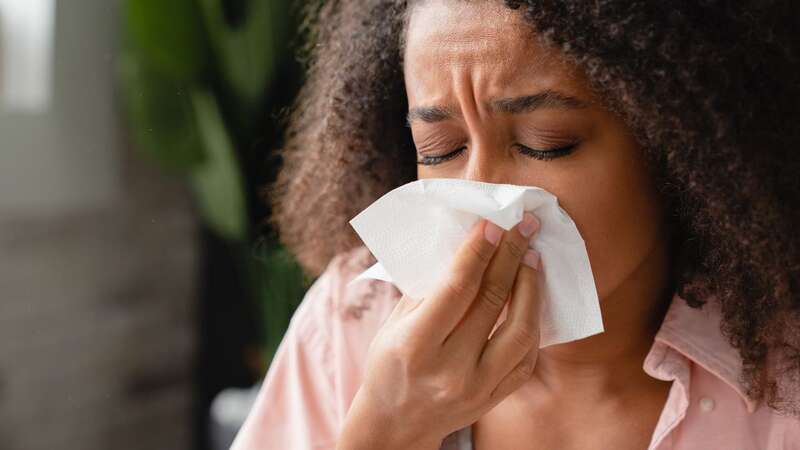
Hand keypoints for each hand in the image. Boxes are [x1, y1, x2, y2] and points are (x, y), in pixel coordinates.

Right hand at [337, 213, 541, 449]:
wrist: (395, 422)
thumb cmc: (389, 364)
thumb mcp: (394, 324)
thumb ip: (427, 289)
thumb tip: (465, 245)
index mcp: (415, 345)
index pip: (457, 288)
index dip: (478, 251)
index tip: (493, 223)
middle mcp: (449, 369)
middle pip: (492, 301)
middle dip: (510, 255)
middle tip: (523, 226)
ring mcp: (477, 387)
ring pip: (521, 330)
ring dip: (531, 287)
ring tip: (531, 257)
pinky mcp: (495, 398)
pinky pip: (527, 357)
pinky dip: (533, 322)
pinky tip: (531, 297)